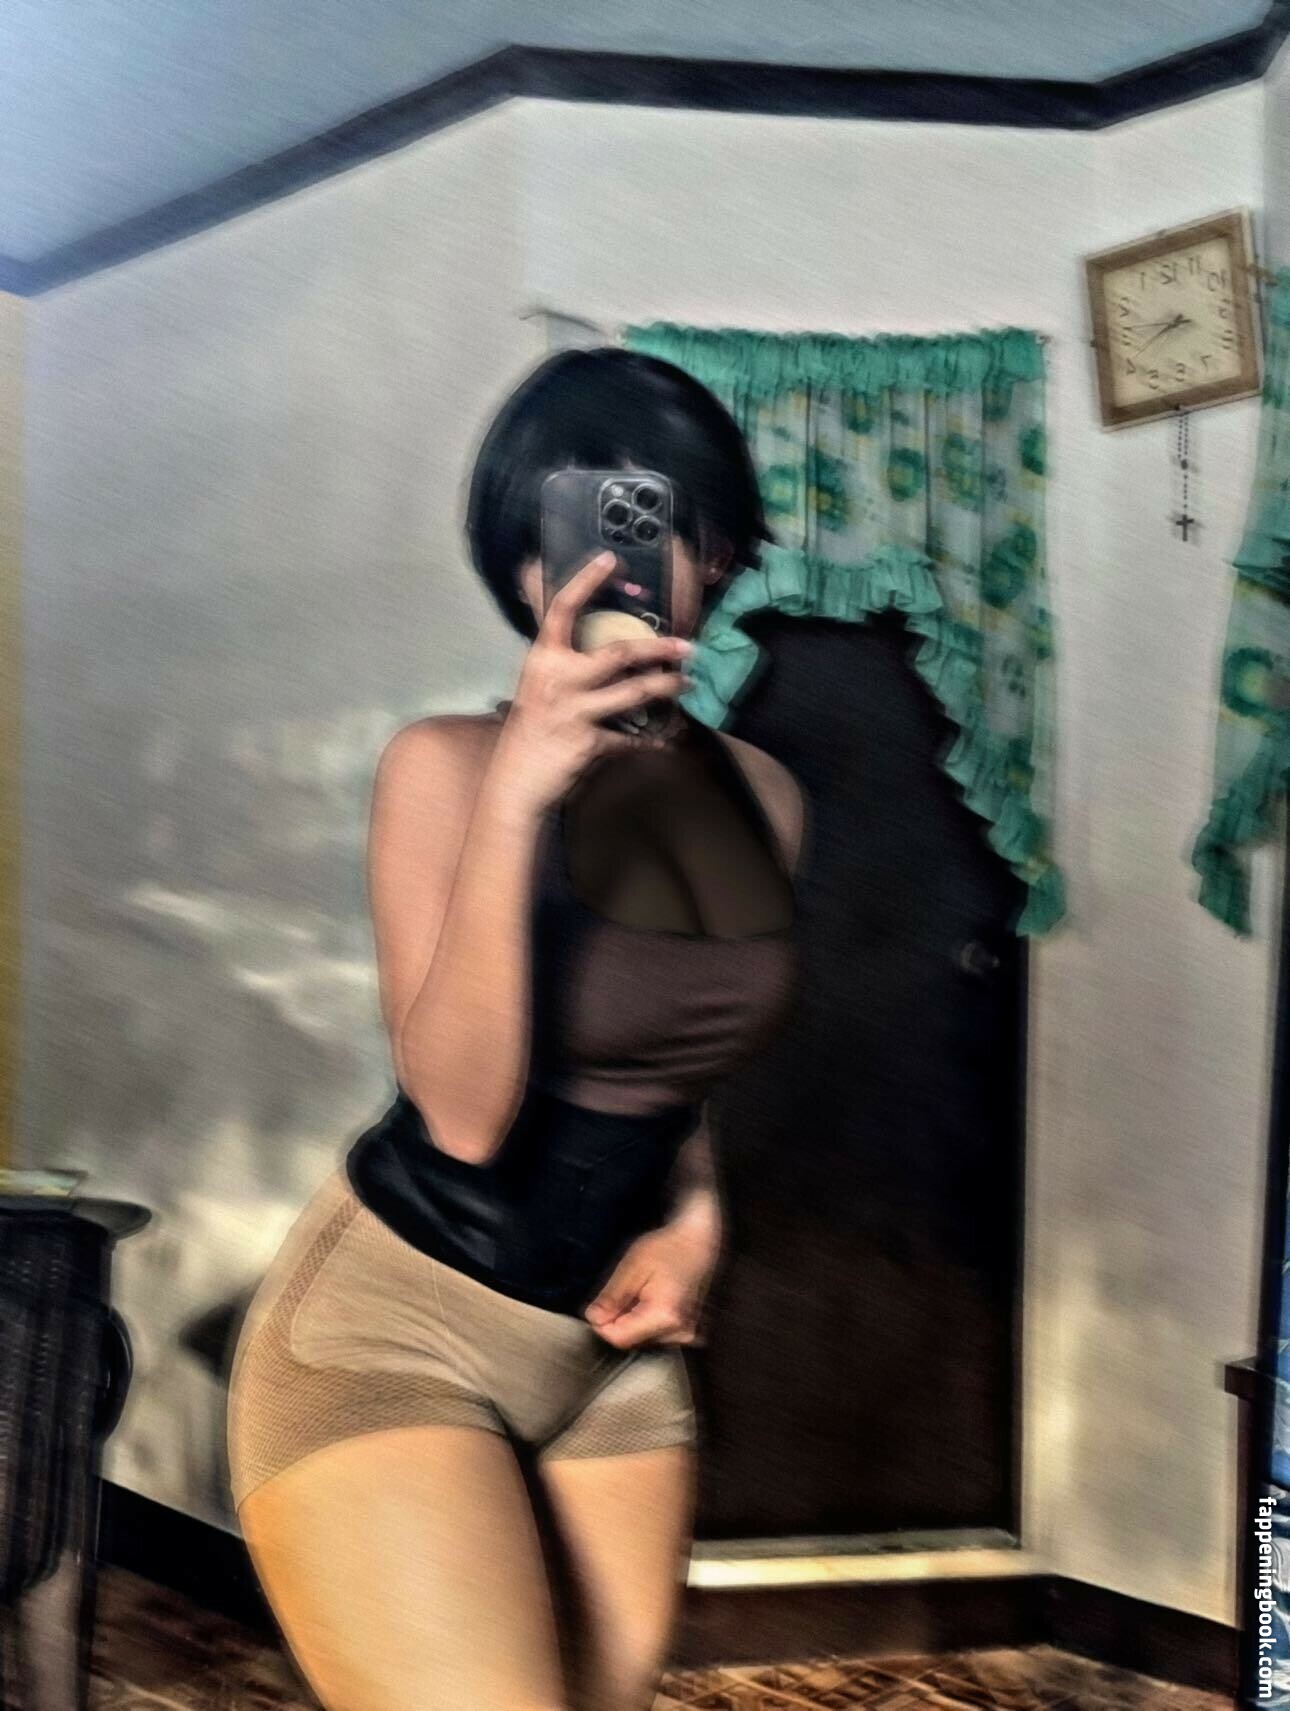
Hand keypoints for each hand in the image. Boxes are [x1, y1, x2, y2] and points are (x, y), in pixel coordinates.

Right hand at [492, 550, 692, 812]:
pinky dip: (652, 739)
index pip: (562, 609)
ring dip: (667, 687)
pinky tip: (668, 738)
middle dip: (659, 648)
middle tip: (687, 644)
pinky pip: (631, 738)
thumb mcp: (537, 688)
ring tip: (688, 683)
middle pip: (618, 653)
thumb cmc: (529, 732)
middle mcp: (558, 680)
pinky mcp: (590, 744)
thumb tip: (588, 642)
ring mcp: (574, 712)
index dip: (586, 581)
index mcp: (542, 660)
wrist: (514, 783)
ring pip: (634, 692)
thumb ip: (561, 664)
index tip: (611, 559)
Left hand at [583, 1224, 718, 1349]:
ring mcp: (686, 1333)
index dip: (603, 1323)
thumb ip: (611, 1298)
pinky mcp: (687, 1331)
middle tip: (628, 1290)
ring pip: (642, 1337)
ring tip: (644, 1291)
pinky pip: (656, 1333)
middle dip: (620, 1319)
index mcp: (664, 1316)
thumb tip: (593, 1319)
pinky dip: (648, 1319)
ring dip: (634, 1319)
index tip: (602, 1304)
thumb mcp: (632, 1266)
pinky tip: (655, 1298)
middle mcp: (678, 1331)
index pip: (619, 1338)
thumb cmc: (667, 1247)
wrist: (698, 1241)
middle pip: (631, 1339)